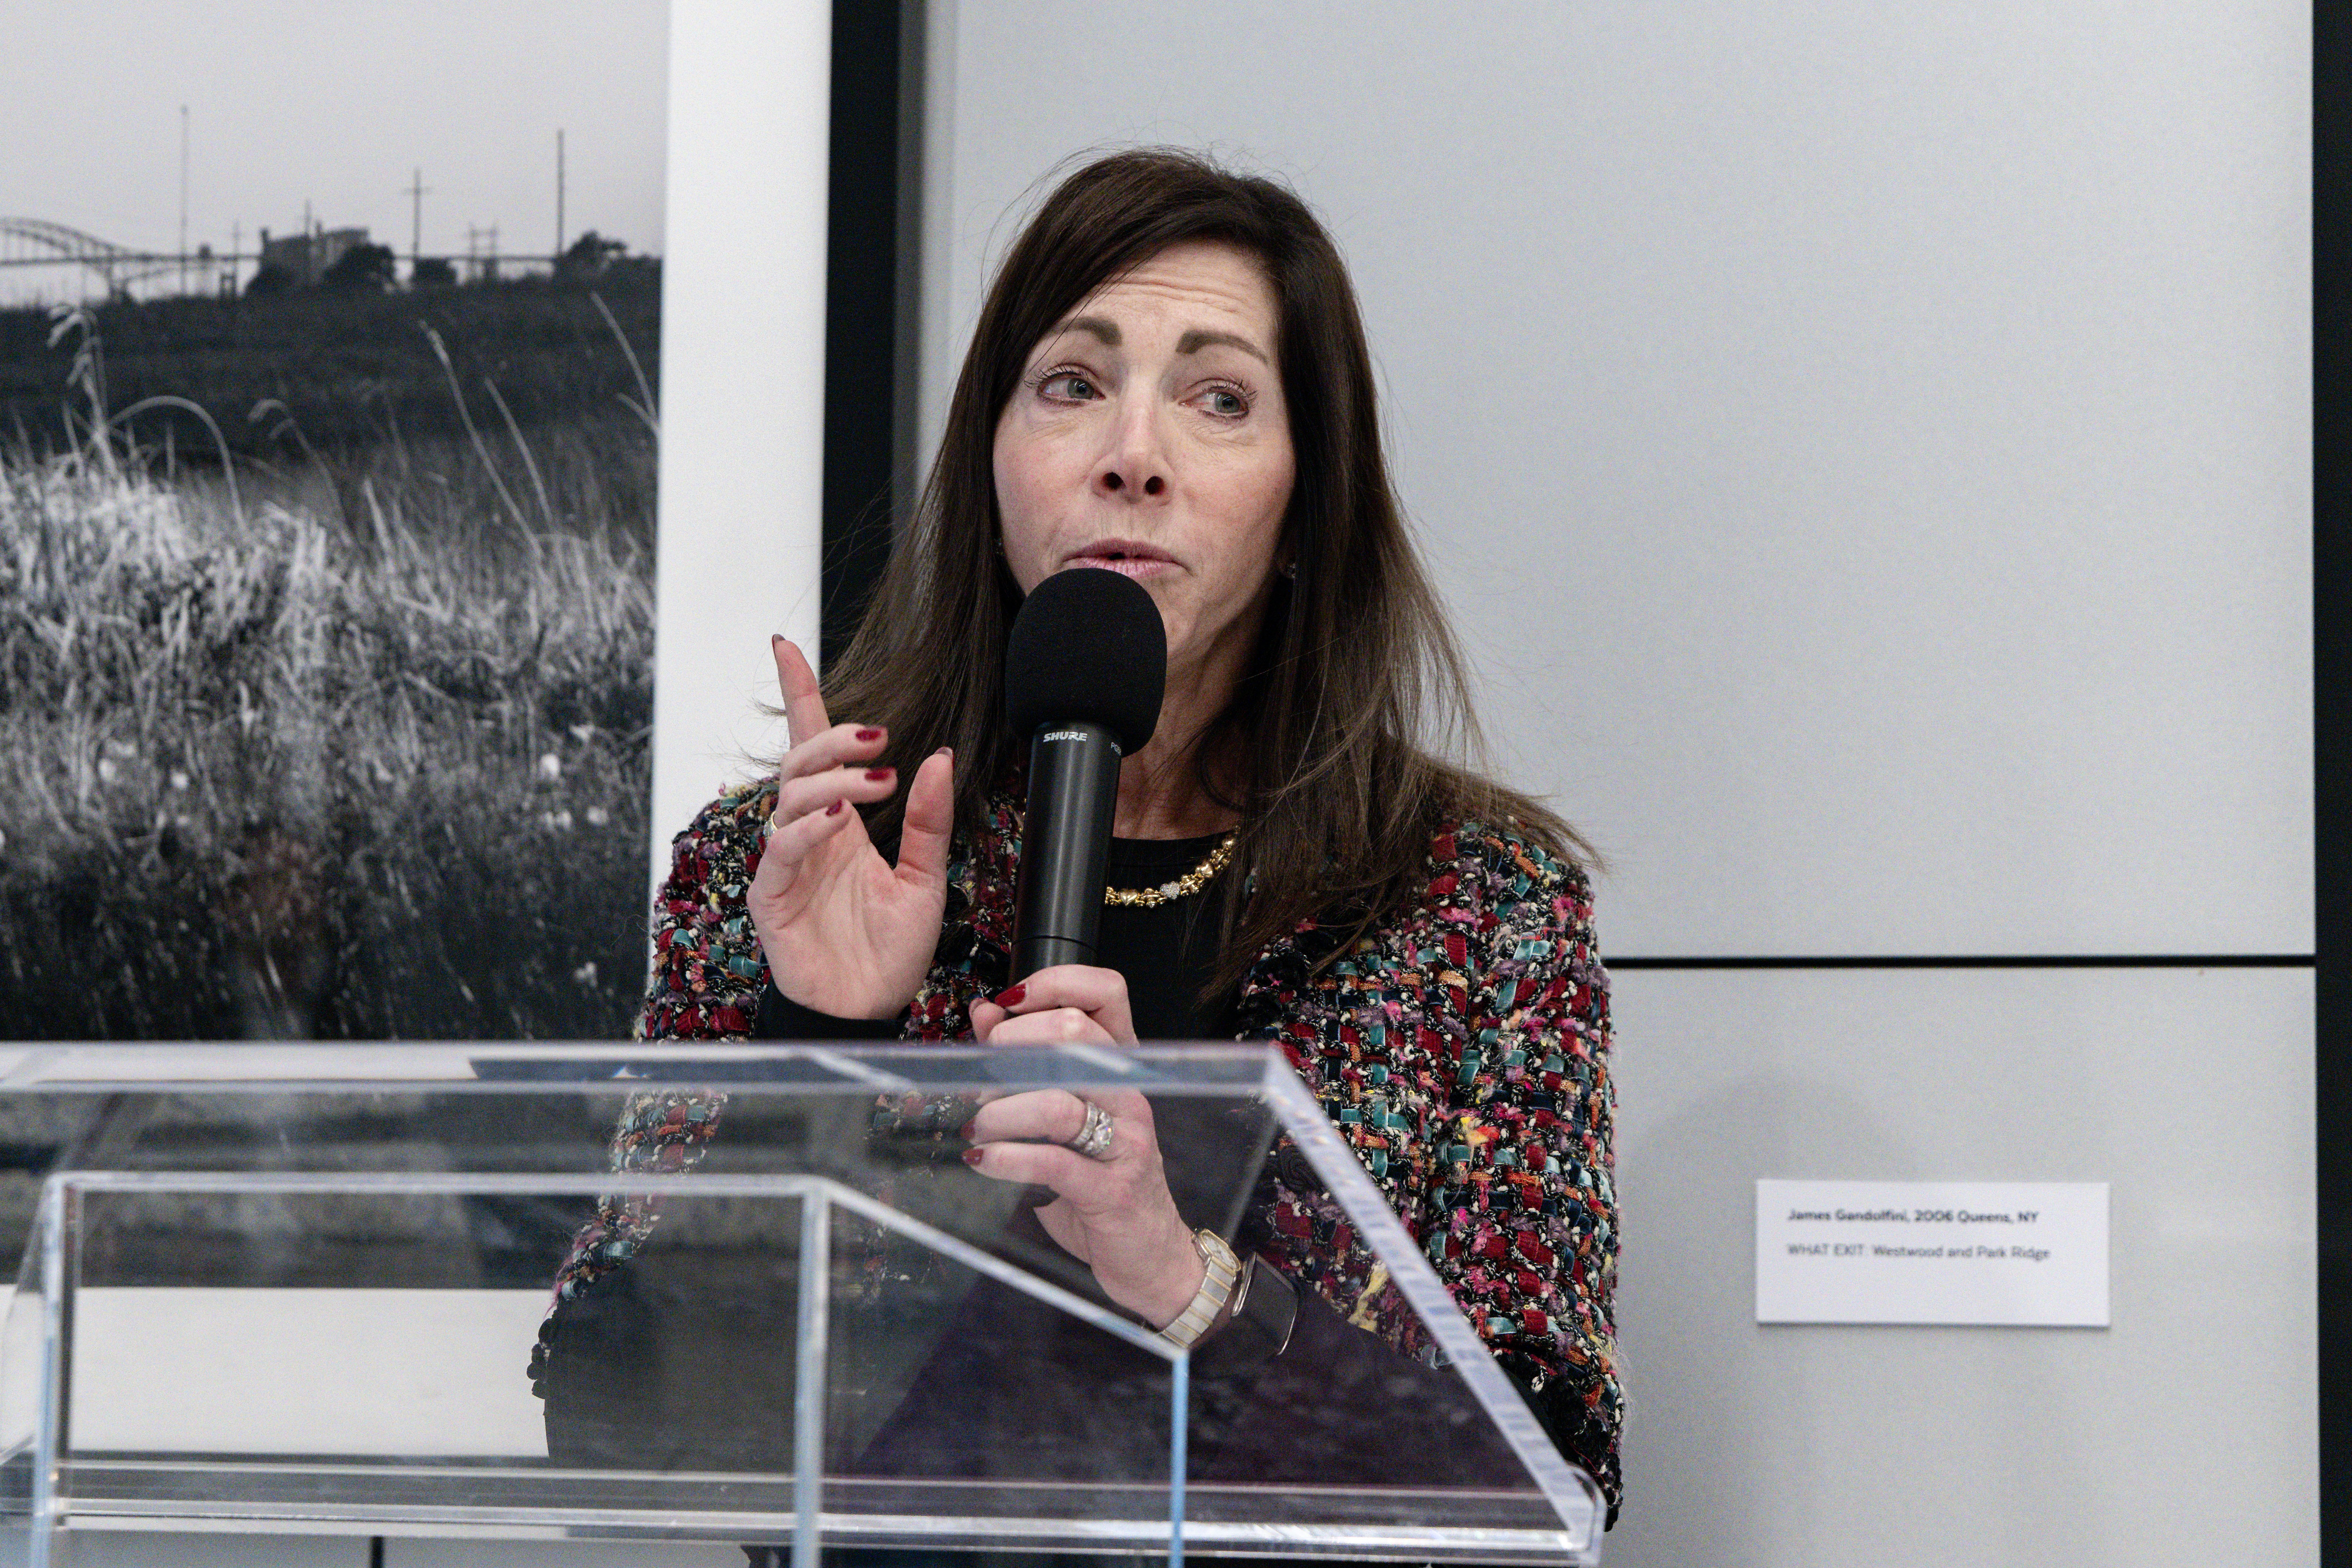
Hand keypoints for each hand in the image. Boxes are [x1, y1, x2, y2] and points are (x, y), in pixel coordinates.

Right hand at [745, 636, 953, 1018]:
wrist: (873, 1010)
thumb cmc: (890, 951)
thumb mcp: (927, 879)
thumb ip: (929, 821)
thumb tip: (940, 757)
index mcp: (840, 824)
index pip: (813, 748)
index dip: (799, 695)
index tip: (785, 646)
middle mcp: (808, 836)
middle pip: (801, 765)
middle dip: (835, 739)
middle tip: (882, 738)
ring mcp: (785, 865)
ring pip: (790, 800)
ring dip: (831, 781)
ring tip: (876, 780)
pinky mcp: (772, 898)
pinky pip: (780, 852)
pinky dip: (806, 830)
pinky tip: (837, 819)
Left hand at [965, 969, 1203, 1326]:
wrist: (1148, 1253)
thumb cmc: (1102, 1178)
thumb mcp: (1066, 1112)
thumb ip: (1026, 1059)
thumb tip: (985, 1013)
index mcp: (1122, 1066)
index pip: (1105, 992)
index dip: (1054, 984)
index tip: (1005, 1005)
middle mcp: (1130, 1094)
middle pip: (1075, 1033)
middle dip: (1010, 1048)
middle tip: (981, 1079)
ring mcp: (1127, 1140)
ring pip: (1056, 1101)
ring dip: (998, 1113)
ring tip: (973, 1128)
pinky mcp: (1111, 1190)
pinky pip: (1052, 1162)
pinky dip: (1007, 1159)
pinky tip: (983, 1161)